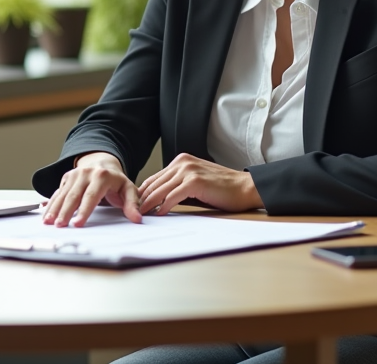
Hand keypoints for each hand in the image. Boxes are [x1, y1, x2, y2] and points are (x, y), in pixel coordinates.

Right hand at [43, 152, 141, 226]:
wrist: (102, 162)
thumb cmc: (115, 180)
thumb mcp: (128, 189)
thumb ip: (132, 203)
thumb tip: (137, 219)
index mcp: (102, 176)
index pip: (91, 196)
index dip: (84, 210)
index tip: (78, 223)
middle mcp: (86, 173)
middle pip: (74, 195)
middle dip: (66, 211)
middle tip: (60, 226)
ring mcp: (74, 175)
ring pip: (63, 194)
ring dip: (55, 209)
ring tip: (48, 222)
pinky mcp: (66, 178)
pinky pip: (57, 193)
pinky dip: (51, 204)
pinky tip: (46, 215)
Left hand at [137, 153, 260, 215]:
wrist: (245, 188)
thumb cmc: (222, 189)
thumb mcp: (196, 183)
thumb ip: (178, 186)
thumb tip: (159, 201)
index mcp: (181, 161)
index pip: (155, 178)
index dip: (143, 192)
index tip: (134, 205)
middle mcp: (182, 162)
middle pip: (155, 183)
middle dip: (142, 199)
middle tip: (132, 212)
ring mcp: (188, 171)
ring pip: (161, 190)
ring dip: (149, 204)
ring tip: (141, 215)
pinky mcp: (195, 182)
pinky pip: (173, 196)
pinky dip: (164, 206)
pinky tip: (159, 214)